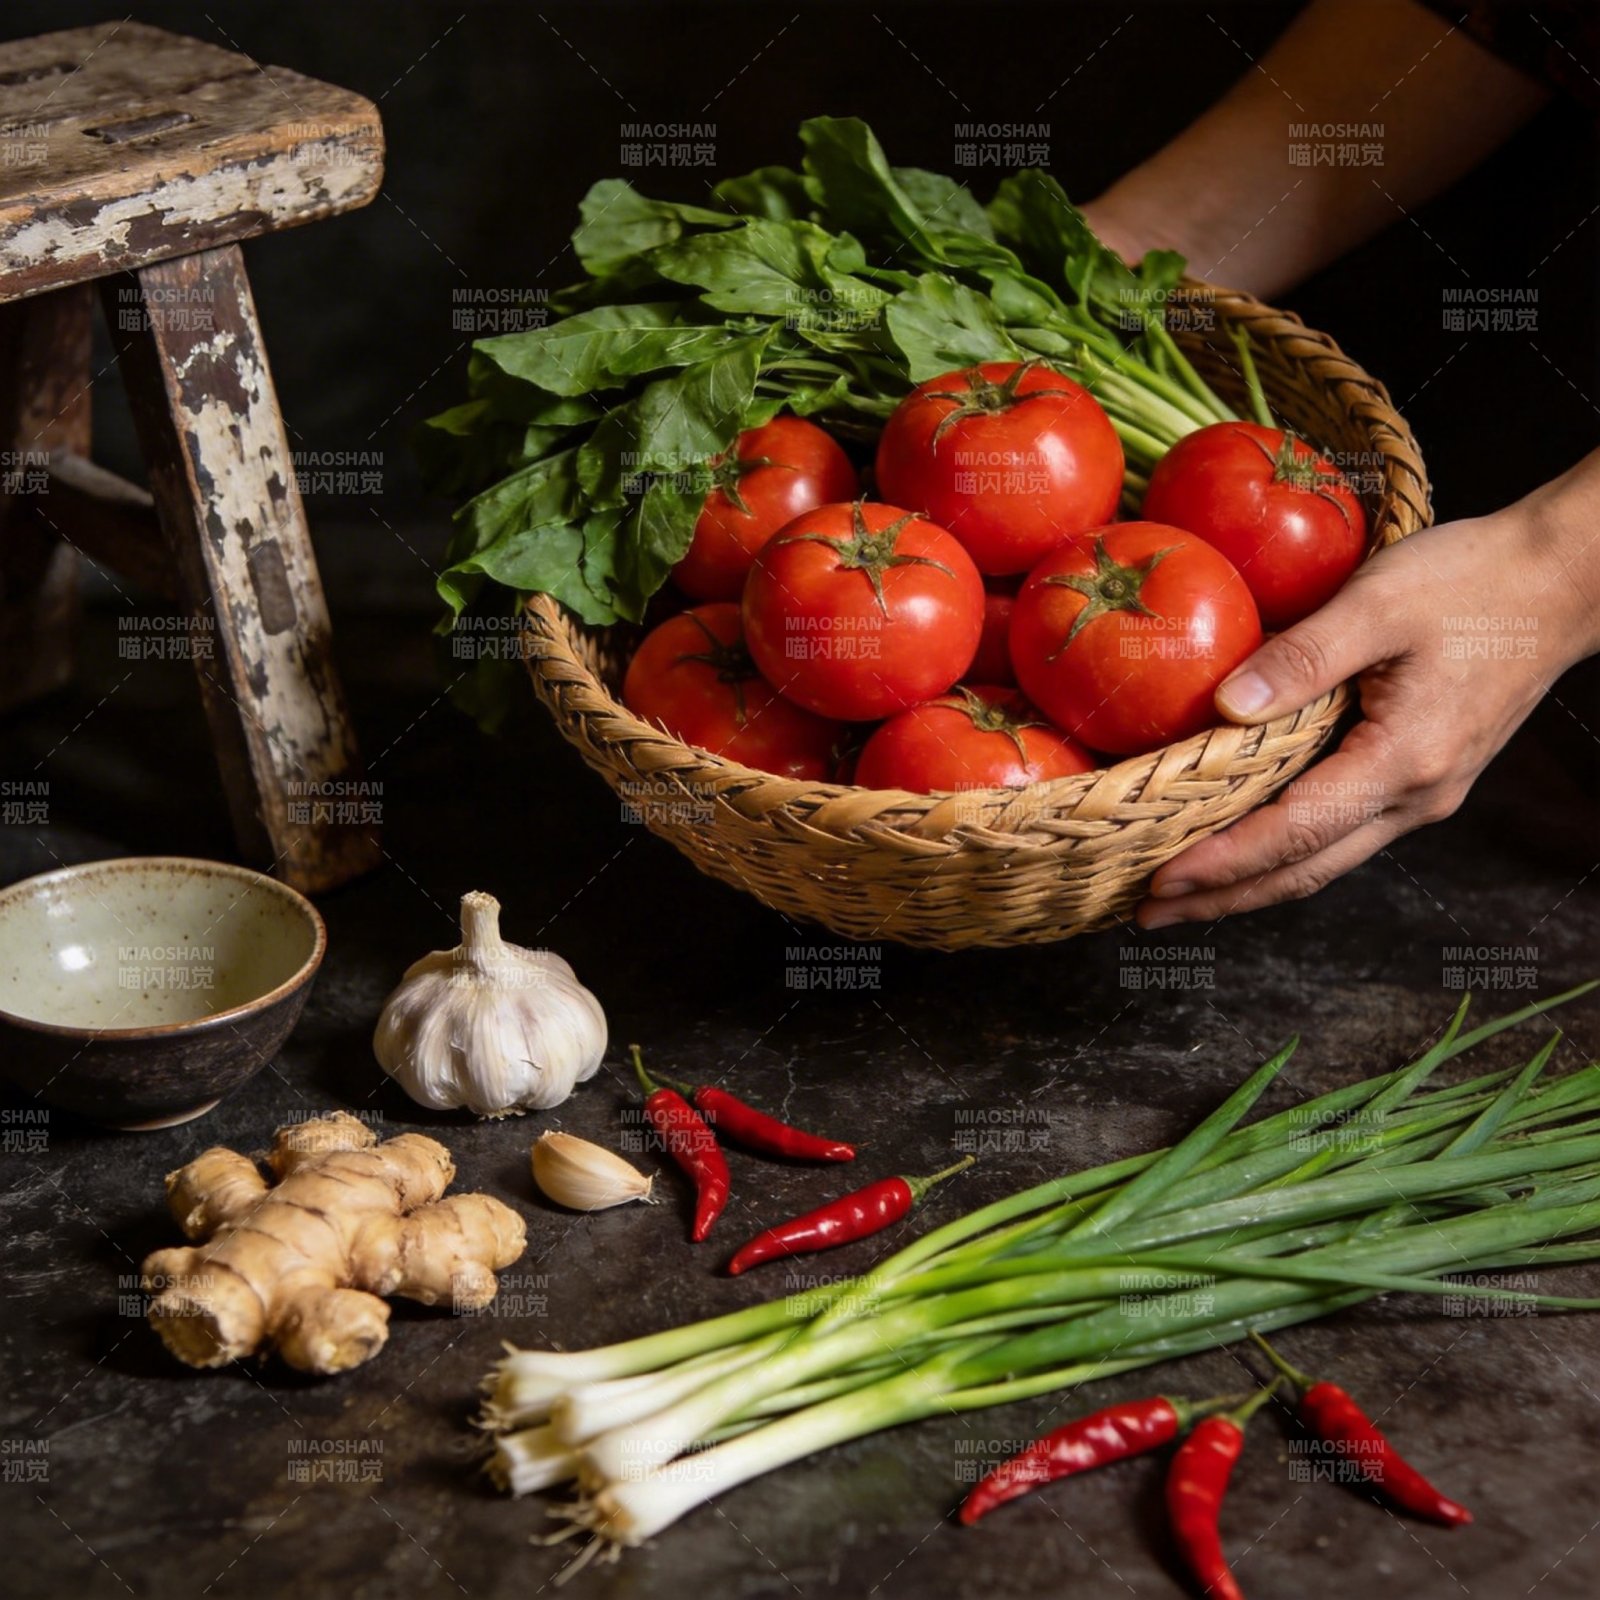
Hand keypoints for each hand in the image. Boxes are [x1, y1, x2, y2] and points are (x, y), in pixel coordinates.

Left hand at [1136, 487, 1599, 928]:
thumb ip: (1297, 660)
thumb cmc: (1474, 581)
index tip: (1158, 884)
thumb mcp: (1377, 603)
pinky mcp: (1424, 778)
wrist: (1563, 579)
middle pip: (1304, 871)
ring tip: (1181, 896)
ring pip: (1324, 860)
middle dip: (1222, 900)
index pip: (1292, 834)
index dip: (1220, 864)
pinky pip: (1343, 833)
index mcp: (1403, 761)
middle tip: (1147, 916)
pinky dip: (1286, 850)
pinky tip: (1245, 846)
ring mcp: (1425, 793)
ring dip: (1251, 883)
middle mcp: (1417, 796)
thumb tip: (1224, 708)